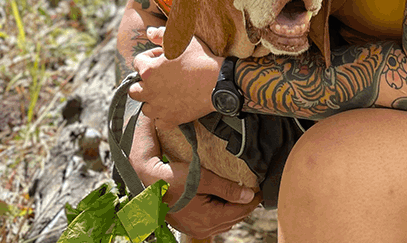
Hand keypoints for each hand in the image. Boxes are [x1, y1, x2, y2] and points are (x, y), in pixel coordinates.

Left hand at [129, 26, 219, 128]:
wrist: (219, 82)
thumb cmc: (199, 59)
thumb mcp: (180, 40)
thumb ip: (160, 35)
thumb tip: (148, 32)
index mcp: (148, 71)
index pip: (137, 62)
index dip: (149, 57)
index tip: (162, 57)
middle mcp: (149, 91)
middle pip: (134, 90)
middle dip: (143, 83)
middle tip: (158, 78)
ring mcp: (160, 107)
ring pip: (145, 108)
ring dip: (151, 101)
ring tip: (164, 94)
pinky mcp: (171, 119)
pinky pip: (159, 122)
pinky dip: (163, 117)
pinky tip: (171, 108)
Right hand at [130, 105, 258, 237]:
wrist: (146, 180)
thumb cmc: (171, 177)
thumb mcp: (202, 178)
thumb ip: (227, 188)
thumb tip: (248, 195)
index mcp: (209, 219)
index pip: (240, 211)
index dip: (252, 200)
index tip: (260, 190)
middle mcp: (203, 229)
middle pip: (233, 218)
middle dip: (244, 205)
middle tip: (252, 191)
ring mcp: (194, 229)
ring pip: (223, 222)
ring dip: (232, 210)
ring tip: (239, 195)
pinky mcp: (188, 224)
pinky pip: (211, 222)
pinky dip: (220, 213)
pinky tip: (220, 201)